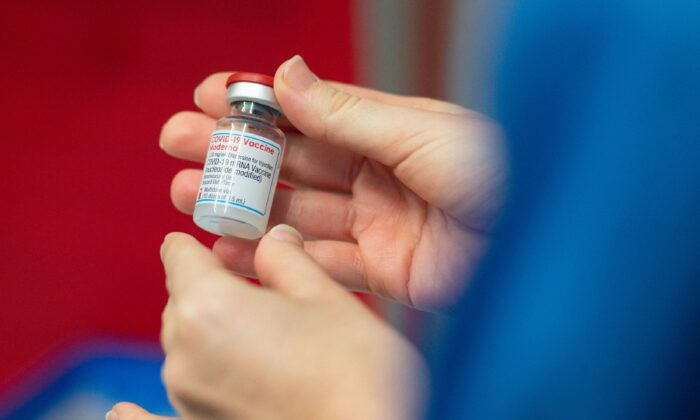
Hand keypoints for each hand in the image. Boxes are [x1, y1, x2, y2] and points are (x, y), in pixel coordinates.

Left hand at [109, 226, 427, 419]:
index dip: (199, 244)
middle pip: (181, 302)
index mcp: (208, 305)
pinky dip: (137, 415)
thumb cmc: (354, 369)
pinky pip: (150, 419)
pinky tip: (121, 412)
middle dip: (211, 289)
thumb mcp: (326, 297)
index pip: (179, 254)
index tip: (218, 242)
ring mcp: (185, 399)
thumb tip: (275, 238)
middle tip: (259, 292)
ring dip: (209, 335)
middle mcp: (183, 354)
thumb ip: (288, 259)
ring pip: (184, 347)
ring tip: (265, 341)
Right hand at [160, 55, 504, 309]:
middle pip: (290, 163)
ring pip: (293, 212)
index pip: (308, 113)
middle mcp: (377, 175)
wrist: (540, 246)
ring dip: (240, 205)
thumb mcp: (420, 132)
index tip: (208, 97)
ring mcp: (376, 223)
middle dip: (232, 154)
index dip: (257, 105)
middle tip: (177, 146)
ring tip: (186, 197)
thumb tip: (286, 77)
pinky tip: (230, 249)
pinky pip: (316, 263)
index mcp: (388, 131)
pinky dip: (272, 258)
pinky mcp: (382, 270)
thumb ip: (349, 113)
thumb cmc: (500, 175)